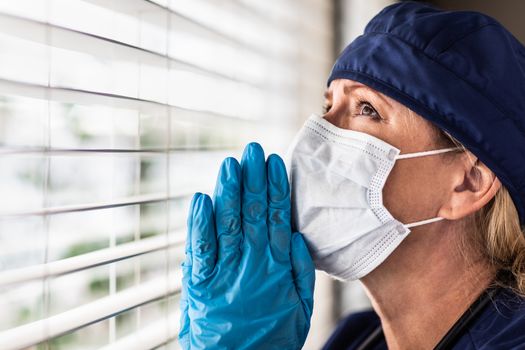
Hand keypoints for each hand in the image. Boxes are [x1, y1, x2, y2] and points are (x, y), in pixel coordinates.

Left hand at [178, 142, 314, 349]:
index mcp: (277, 268)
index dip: (276, 190)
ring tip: (232, 164)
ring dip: (230, 192)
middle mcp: (251, 264)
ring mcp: (225, 272)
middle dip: (253, 179)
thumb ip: (301, 272)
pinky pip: (200, 247)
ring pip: (228, 223)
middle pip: (253, 214)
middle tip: (253, 150)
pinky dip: (200, 222)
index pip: (278, 219)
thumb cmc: (269, 338)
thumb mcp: (300, 310)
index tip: (274, 164)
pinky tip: (203, 198)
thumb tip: (297, 236)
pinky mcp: (200, 282)